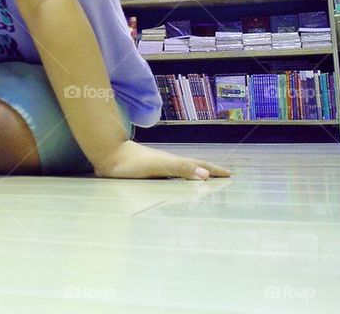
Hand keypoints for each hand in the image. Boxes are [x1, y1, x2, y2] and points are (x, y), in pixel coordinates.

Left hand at [93, 140, 230, 179]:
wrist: (108, 155)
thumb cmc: (132, 162)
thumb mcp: (158, 165)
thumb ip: (180, 168)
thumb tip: (205, 176)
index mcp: (174, 162)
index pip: (199, 166)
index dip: (214, 171)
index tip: (231, 175)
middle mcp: (168, 164)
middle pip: (193, 168)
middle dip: (209, 173)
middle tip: (224, 177)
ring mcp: (158, 168)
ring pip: (182, 172)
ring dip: (195, 176)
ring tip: (205, 182)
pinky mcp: (147, 173)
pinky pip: (171, 177)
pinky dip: (180, 181)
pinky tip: (176, 185)